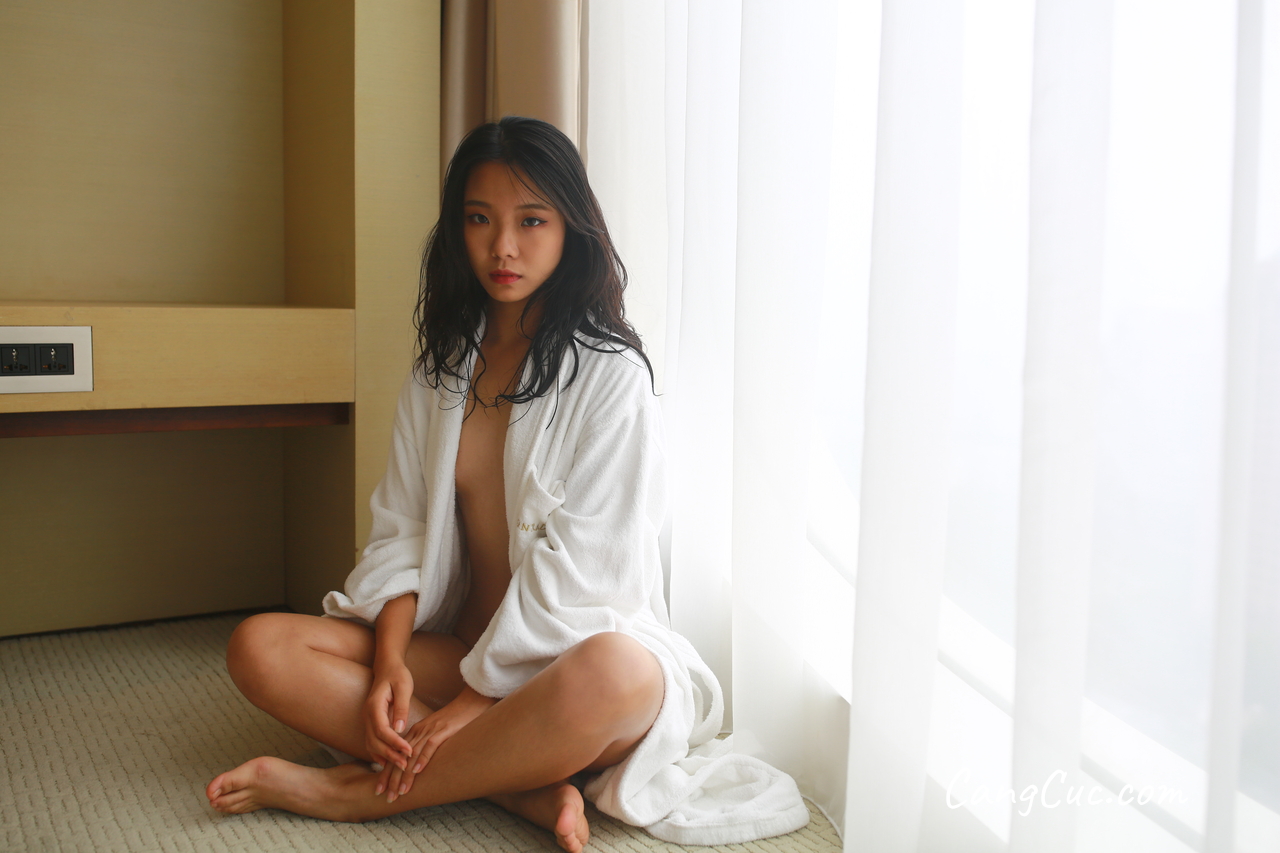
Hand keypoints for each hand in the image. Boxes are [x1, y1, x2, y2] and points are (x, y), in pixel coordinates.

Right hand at [363, 660, 414, 771]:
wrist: (387, 667)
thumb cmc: (398, 675)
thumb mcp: (404, 687)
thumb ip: (402, 708)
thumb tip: (400, 729)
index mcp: (374, 706)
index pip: (382, 730)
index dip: (395, 743)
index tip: (409, 751)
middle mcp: (367, 715)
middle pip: (374, 741)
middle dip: (390, 754)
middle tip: (406, 765)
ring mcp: (367, 720)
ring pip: (371, 744)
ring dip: (384, 756)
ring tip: (400, 766)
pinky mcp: (371, 723)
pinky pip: (371, 741)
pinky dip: (379, 753)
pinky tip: (390, 761)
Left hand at [377, 686, 496, 800]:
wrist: (469, 703)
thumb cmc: (455, 721)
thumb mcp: (435, 733)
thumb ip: (425, 746)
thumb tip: (419, 767)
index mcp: (414, 733)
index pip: (395, 756)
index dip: (386, 774)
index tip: (379, 790)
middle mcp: (418, 732)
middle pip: (399, 758)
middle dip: (391, 779)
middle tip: (387, 798)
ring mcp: (430, 731)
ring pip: (412, 755)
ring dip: (405, 775)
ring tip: (400, 792)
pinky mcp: (443, 731)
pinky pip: (430, 746)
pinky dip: (423, 759)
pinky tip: (418, 771)